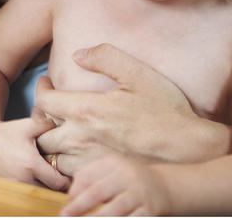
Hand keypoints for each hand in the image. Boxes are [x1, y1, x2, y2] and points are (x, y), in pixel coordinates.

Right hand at [0, 116, 69, 190]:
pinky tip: (37, 181)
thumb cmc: (7, 132)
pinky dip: (34, 191)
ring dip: (46, 190)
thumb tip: (68, 128)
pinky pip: (27, 197)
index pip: (58, 184)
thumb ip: (49, 125)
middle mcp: (23, 180)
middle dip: (58, 187)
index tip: (70, 174)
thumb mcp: (29, 125)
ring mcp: (14, 188)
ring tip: (51, 180)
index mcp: (31, 165)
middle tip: (64, 178)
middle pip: (50, 193)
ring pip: (39, 197)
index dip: (67, 181)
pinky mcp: (9, 191)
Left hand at [34, 44, 231, 175]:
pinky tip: (78, 152)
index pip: (44, 101)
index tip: (47, 83)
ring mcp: (89, 161)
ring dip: (53, 144)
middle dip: (42, 119)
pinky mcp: (99, 177)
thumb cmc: (166, 109)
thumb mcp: (138, 74)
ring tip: (62, 132)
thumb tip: (77, 55)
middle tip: (52, 109)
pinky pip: (68, 174)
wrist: (190, 149)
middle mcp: (82, 138)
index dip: (41, 89)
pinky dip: (67, 163)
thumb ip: (105, 57)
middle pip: (41, 133)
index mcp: (87, 110)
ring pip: (52, 157)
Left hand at [60, 153, 169, 215]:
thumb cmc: (126, 180)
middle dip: (79, 206)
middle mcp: (126, 175)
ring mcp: (138, 193)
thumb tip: (70, 199)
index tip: (65, 206)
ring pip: (114, 209)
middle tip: (64, 216)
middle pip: (98, 191)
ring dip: (96, 219)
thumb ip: (89, 179)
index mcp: (113, 163)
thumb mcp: (110, 172)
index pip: (86, 176)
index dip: (73, 192)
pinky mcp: (148, 210)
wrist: (162, 186)